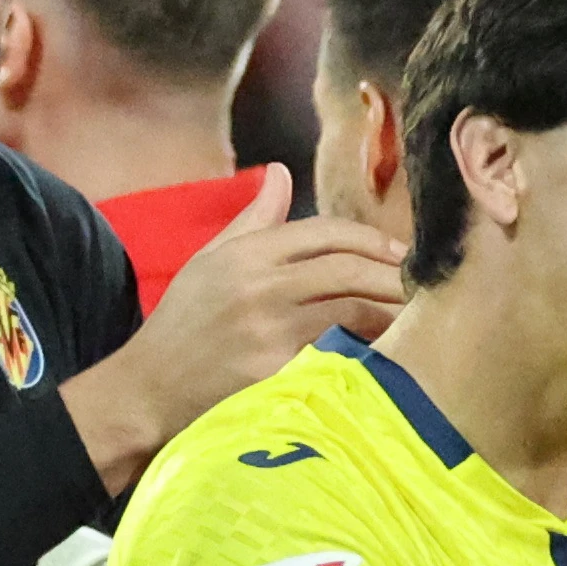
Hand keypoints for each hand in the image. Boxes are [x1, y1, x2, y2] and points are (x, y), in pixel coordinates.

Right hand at [68, 167, 404, 483]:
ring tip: (413, 318)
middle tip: (420, 284)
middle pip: (347, 268)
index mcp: (247, 254)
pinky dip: (365, 352)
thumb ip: (252, 219)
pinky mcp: (276, 375)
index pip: (326, 233)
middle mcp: (261, 287)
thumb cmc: (180, 327)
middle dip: (392, 274)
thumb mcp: (208, 262)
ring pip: (351, 310)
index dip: (371, 240)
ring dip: (388, 313)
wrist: (146, 392)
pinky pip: (336, 355)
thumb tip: (281, 174)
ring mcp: (269, 333)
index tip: (398, 254)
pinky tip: (384, 356)